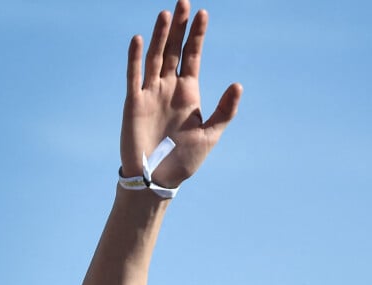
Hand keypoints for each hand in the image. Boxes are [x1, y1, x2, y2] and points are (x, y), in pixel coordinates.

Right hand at [120, 0, 241, 187]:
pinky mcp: (134, 103)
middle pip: (174, 50)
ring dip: (160, 36)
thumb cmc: (184, 161)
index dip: (197, 36)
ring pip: (155, 58)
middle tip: (184, 1)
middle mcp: (168, 88)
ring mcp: (150, 94)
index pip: (192, 57)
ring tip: (167, 14)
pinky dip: (136, 58)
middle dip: (179, 28)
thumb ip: (224, 111)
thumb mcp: (210, 136)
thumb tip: (237, 85)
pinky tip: (140, 40)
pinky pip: (134, 76)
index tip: (203, 13)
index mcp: (188, 93)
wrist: (158, 180)